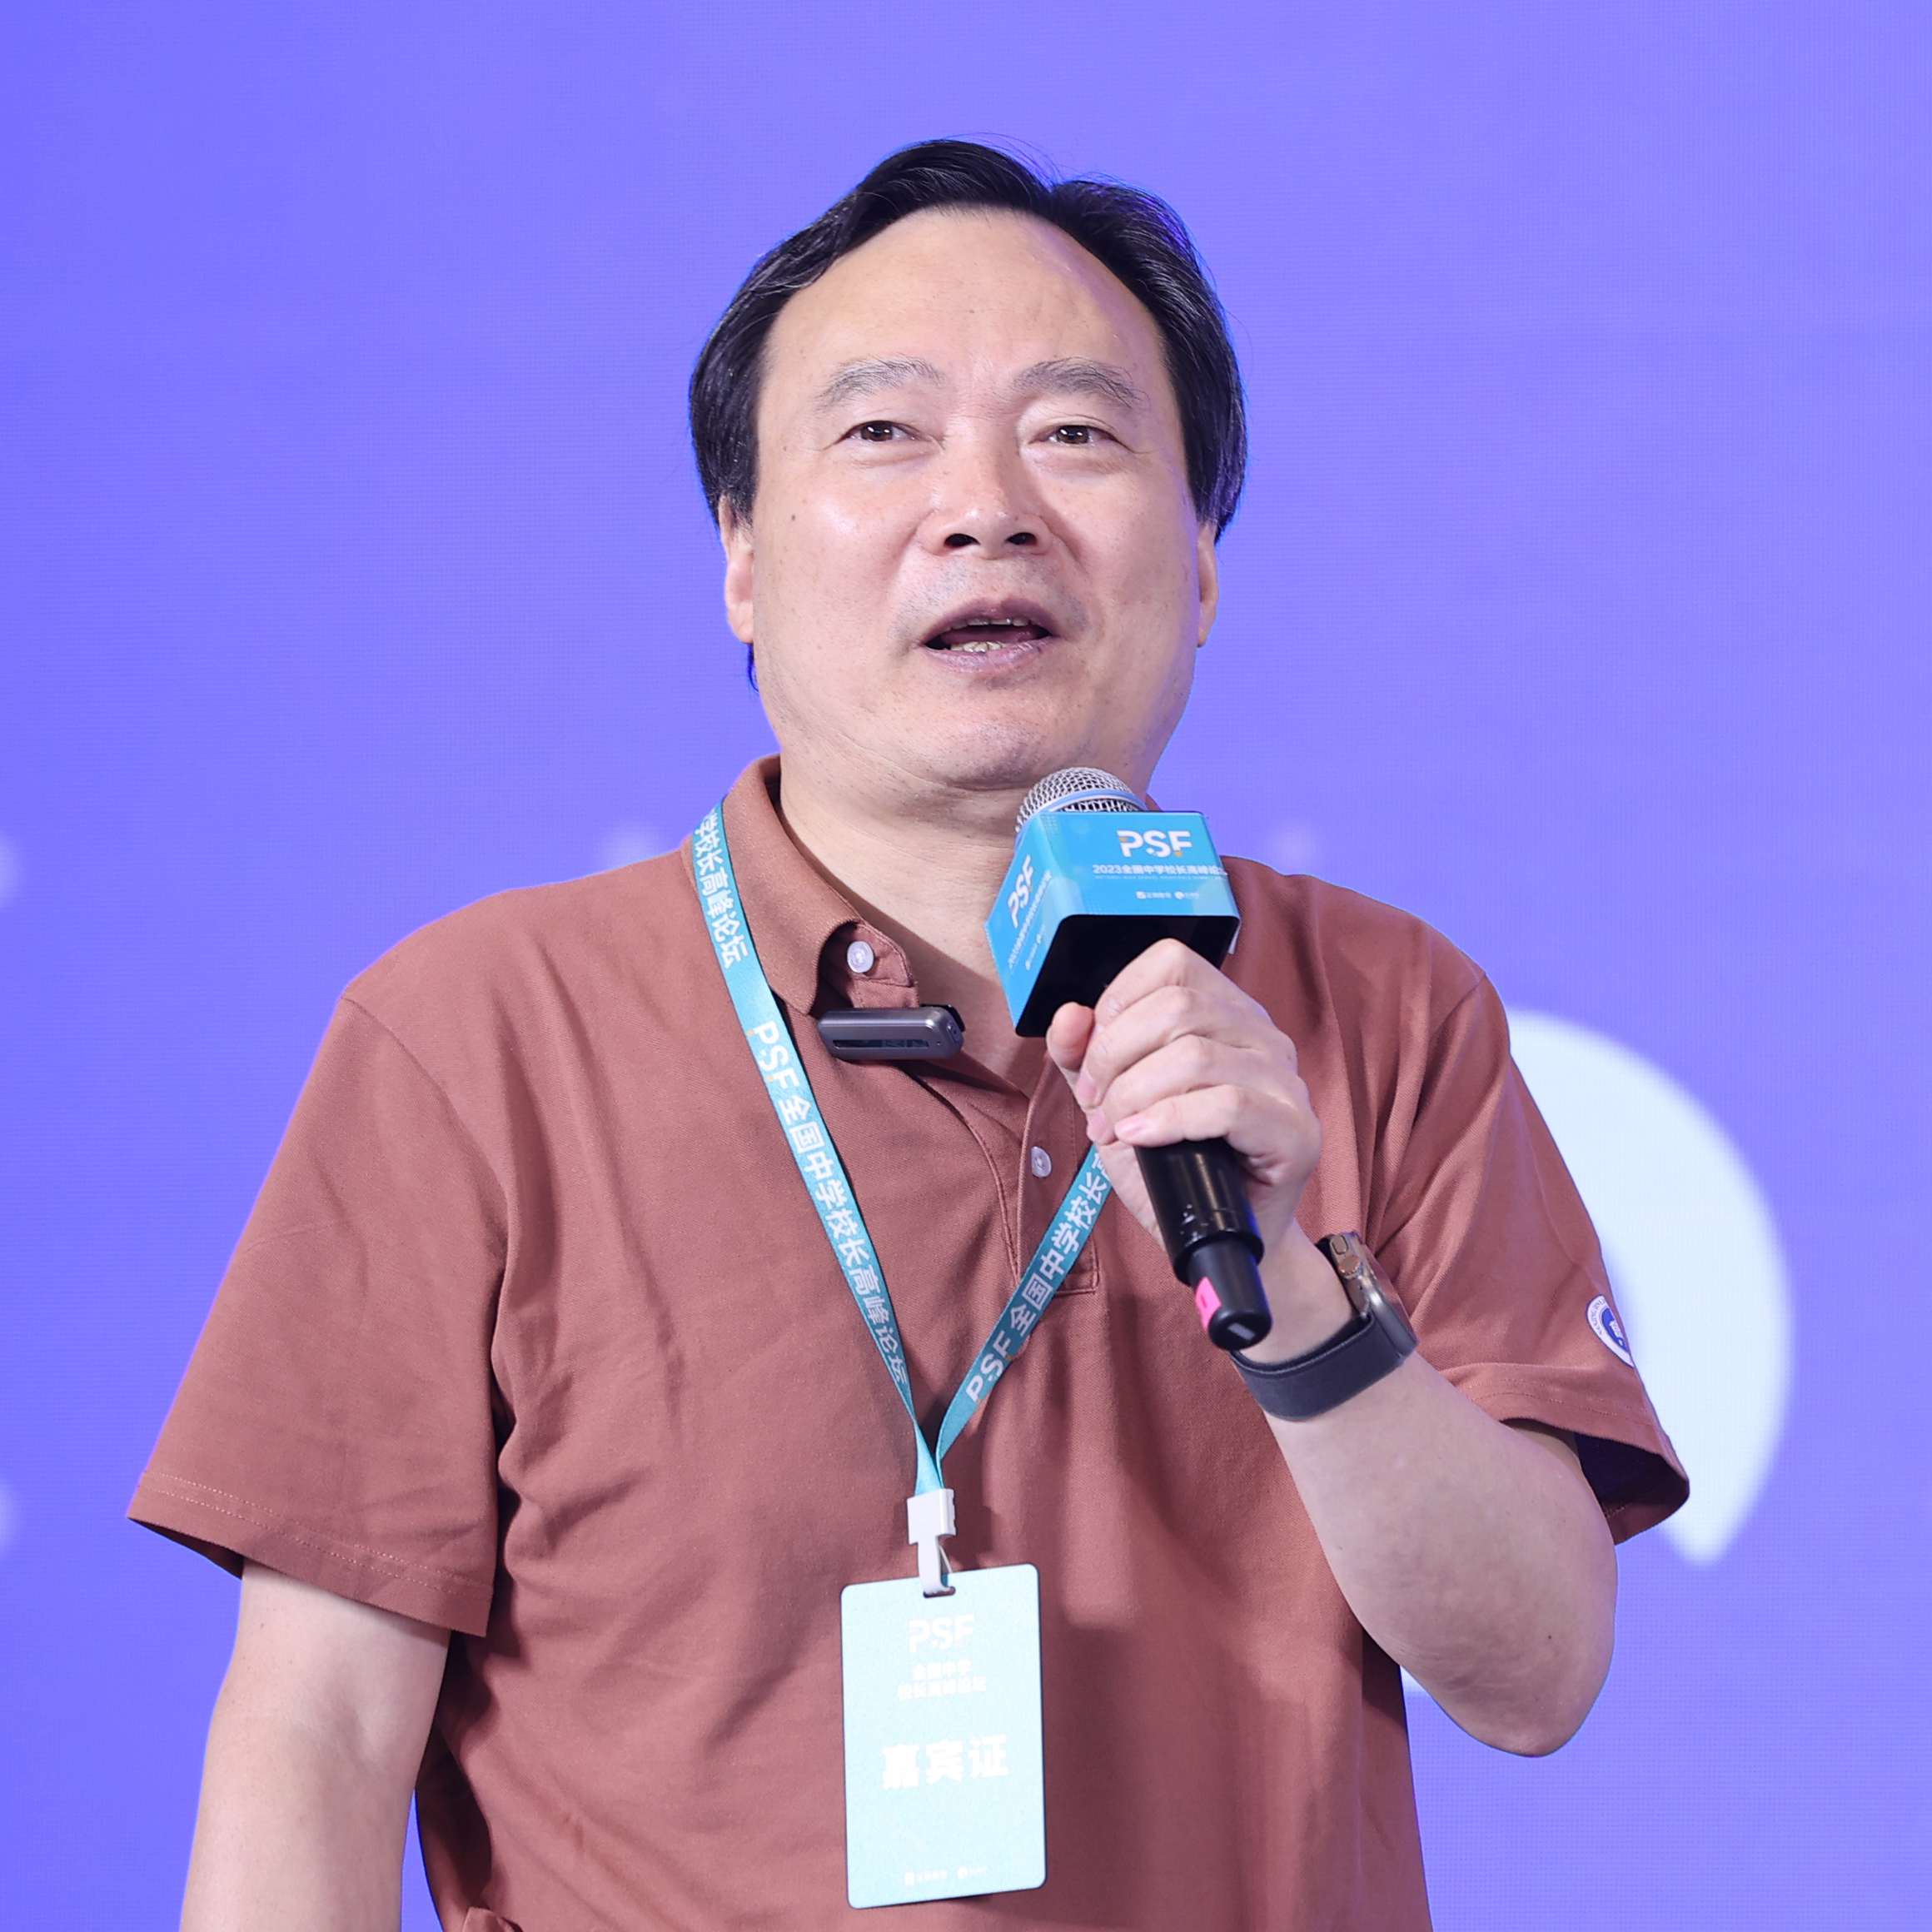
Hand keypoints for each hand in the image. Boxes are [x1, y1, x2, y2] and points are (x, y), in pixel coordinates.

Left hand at [1044, 938, 1322, 1259]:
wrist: (1214, 1237)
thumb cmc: (1171, 1164)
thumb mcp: (1112, 1103)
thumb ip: (1083, 1057)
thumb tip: (1070, 1014)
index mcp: (1225, 1012)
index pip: (1171, 963)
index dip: (1119, 1002)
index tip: (1093, 1060)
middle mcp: (1262, 1034)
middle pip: (1176, 1008)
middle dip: (1115, 1057)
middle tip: (1097, 1106)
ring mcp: (1284, 1079)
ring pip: (1195, 1054)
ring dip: (1134, 1095)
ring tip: (1116, 1130)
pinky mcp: (1294, 1128)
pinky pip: (1227, 1105)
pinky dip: (1169, 1120)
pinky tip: (1141, 1137)